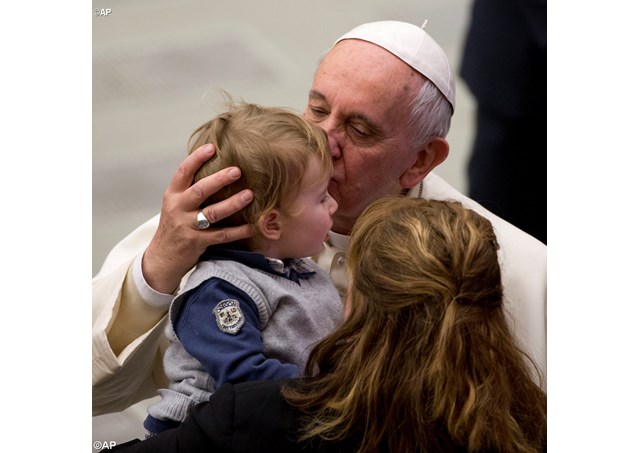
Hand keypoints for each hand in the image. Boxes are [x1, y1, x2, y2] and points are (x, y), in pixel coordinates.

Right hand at [143, 144, 253, 293]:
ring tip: (249, 195)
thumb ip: (189, 189)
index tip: (212, 147)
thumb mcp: (175, 204)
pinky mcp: (197, 242)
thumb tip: (215, 167)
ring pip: (213, 213)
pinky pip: (221, 235)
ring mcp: (187, 226)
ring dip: (233, 203)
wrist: (162, 257)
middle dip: (219, 179)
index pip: (183, 172)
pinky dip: (238, 231)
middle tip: (237, 170)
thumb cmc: (174, 226)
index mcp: (173, 195)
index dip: (197, 158)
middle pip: (200, 190)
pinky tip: (251, 226)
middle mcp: (178, 208)